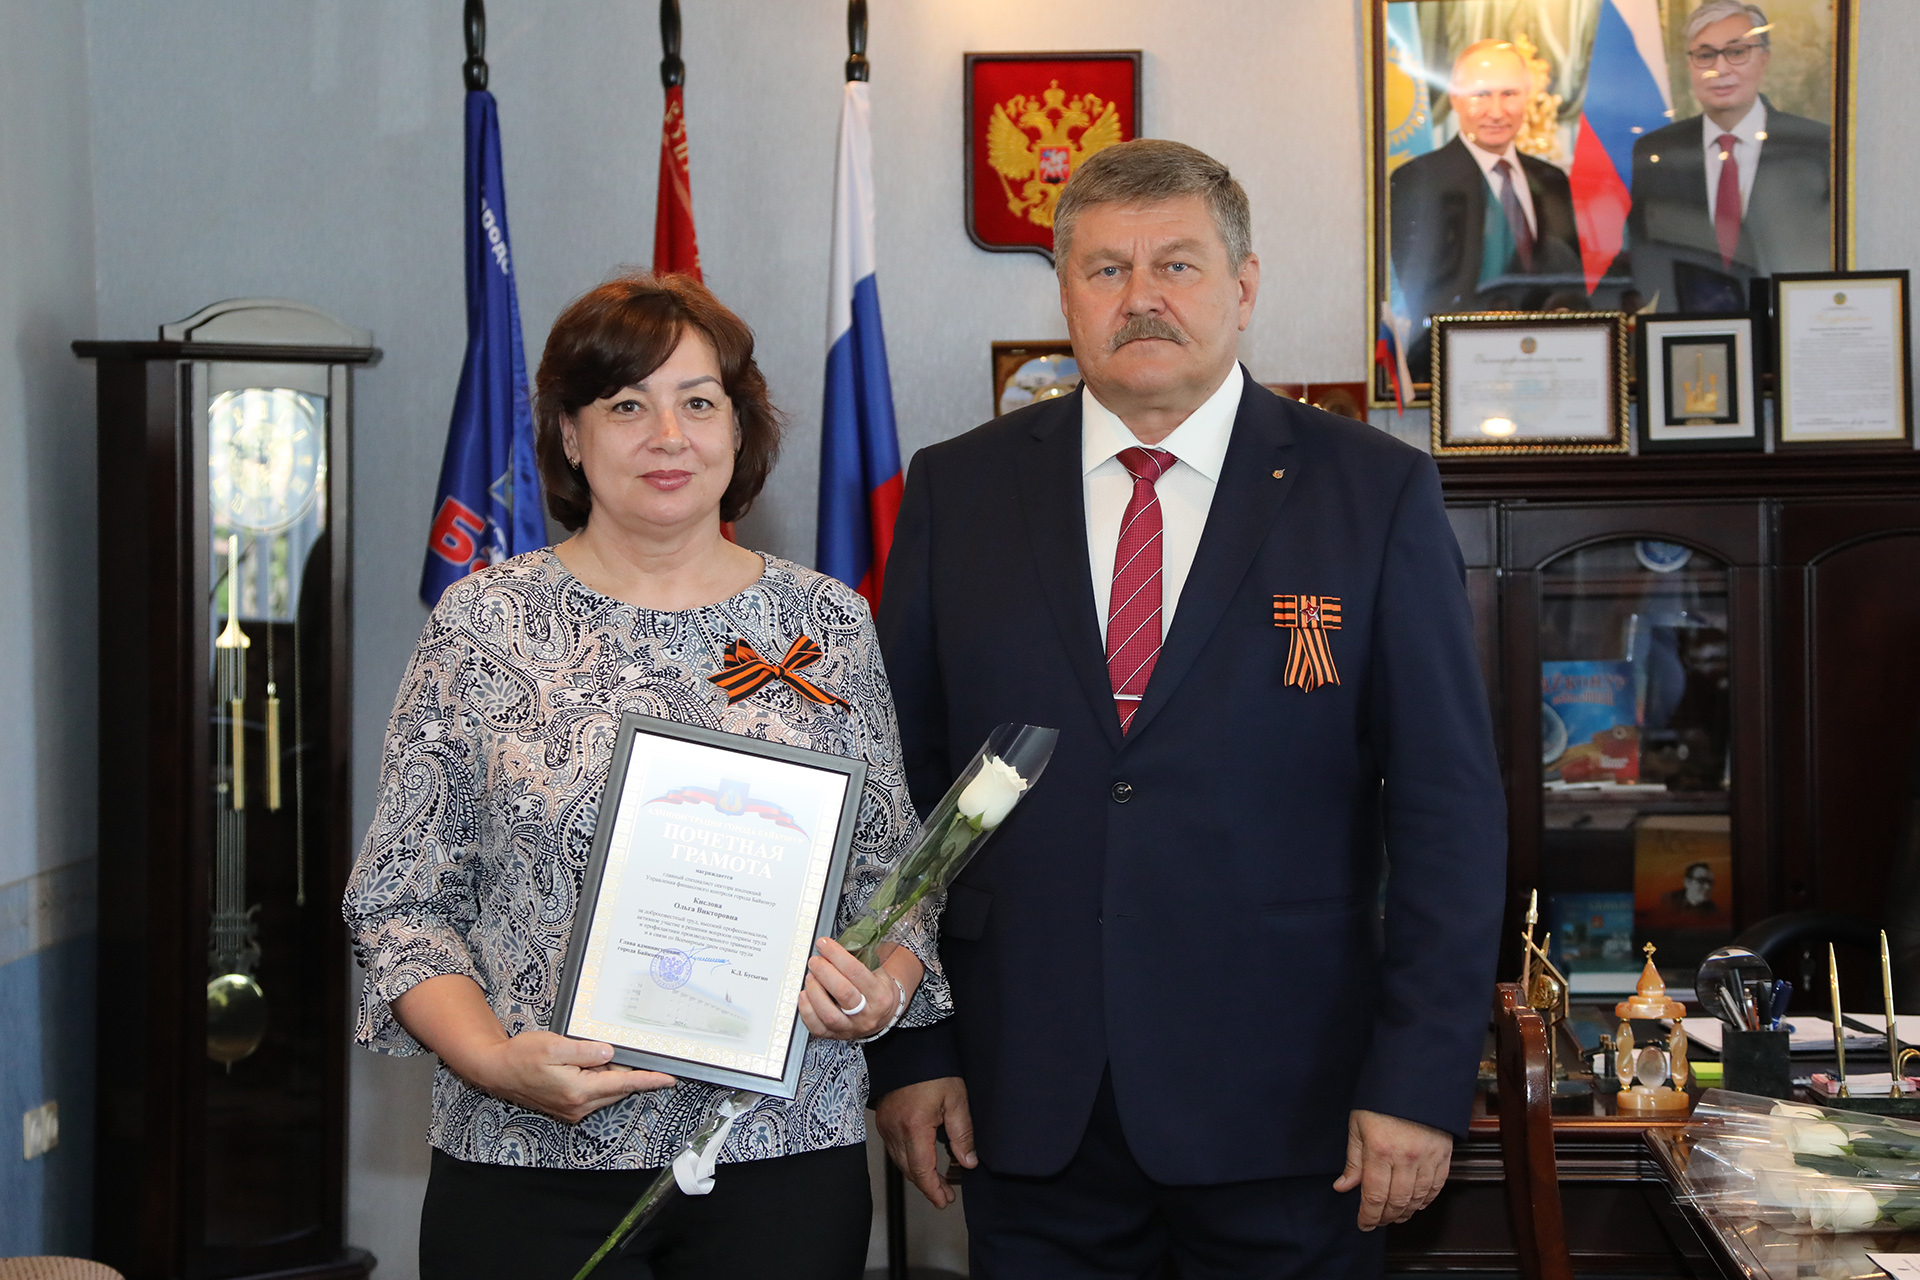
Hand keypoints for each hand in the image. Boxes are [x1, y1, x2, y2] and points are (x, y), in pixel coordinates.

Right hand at [461, 1030, 675, 1124]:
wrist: (496, 1071)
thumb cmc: (521, 1056)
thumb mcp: (554, 1046)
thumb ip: (586, 1050)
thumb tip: (611, 1052)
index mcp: (578, 1091)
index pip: (623, 1083)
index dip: (649, 1080)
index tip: (669, 1078)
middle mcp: (578, 1106)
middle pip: (618, 1088)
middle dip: (631, 1073)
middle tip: (639, 1054)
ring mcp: (572, 1109)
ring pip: (607, 1092)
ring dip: (614, 1076)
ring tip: (608, 1056)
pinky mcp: (567, 1108)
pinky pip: (594, 1094)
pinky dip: (601, 1080)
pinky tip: (595, 1065)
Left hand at [797, 937, 905, 1039]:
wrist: (882, 1016)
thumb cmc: (877, 991)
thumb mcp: (877, 972)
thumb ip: (858, 960)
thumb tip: (832, 945)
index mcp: (879, 995)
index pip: (856, 972)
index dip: (836, 955)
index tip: (824, 944)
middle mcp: (866, 1014)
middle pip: (843, 993)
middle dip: (824, 972)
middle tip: (815, 960)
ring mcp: (851, 1027)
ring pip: (828, 1014)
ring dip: (814, 991)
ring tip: (810, 976)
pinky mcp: (836, 1036)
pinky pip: (817, 1028)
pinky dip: (806, 1010)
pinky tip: (804, 995)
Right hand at [875, 1077, 976, 1208]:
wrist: (908, 1047)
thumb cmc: (933, 1068)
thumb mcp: (956, 1100)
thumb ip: (963, 1134)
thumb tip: (968, 1162)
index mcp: (914, 1127)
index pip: (922, 1170)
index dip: (933, 1190)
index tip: (944, 1201)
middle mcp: (895, 1130)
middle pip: (910, 1170)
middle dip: (928, 1187)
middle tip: (945, 1195)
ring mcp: (886, 1126)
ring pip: (900, 1162)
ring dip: (918, 1175)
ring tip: (937, 1182)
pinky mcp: (883, 1121)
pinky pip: (895, 1150)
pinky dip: (909, 1161)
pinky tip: (922, 1161)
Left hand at [1333, 1109, 1452, 1229]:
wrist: (1414, 1079)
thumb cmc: (1380, 1100)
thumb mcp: (1358, 1125)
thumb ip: (1353, 1160)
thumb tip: (1343, 1187)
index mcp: (1379, 1151)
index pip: (1373, 1196)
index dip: (1367, 1216)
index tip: (1363, 1224)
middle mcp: (1404, 1158)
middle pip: (1396, 1202)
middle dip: (1385, 1218)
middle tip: (1377, 1222)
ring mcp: (1427, 1158)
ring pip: (1417, 1198)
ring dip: (1405, 1212)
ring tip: (1395, 1217)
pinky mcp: (1443, 1155)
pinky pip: (1436, 1187)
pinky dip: (1426, 1200)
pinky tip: (1417, 1205)